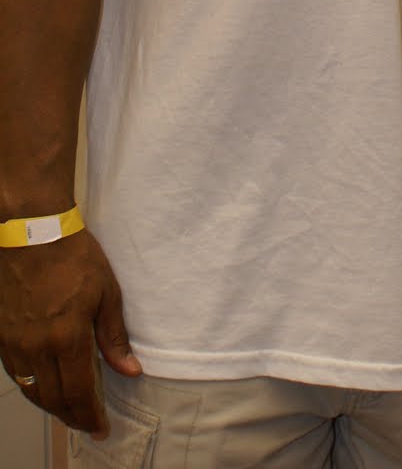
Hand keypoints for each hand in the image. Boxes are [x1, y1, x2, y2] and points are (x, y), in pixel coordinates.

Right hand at [0, 230, 140, 436]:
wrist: (31, 232)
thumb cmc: (74, 257)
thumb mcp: (106, 293)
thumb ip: (114, 336)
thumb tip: (129, 369)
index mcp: (66, 339)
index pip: (78, 393)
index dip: (89, 416)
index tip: (100, 428)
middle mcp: (36, 348)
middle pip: (53, 399)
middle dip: (72, 416)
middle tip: (87, 422)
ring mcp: (15, 344)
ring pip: (32, 390)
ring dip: (51, 405)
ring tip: (69, 409)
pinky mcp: (1, 335)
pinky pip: (16, 373)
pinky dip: (33, 387)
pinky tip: (45, 385)